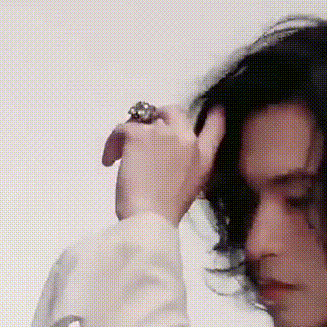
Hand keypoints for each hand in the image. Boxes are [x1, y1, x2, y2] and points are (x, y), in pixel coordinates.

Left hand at [102, 105, 224, 225]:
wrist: (151, 217)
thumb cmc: (170, 209)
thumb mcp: (193, 186)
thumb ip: (190, 164)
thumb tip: (175, 153)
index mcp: (204, 156)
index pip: (216, 127)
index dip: (215, 115)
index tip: (216, 109)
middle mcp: (187, 138)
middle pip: (172, 112)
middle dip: (157, 119)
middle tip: (143, 138)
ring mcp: (163, 133)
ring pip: (142, 119)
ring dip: (131, 134)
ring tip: (122, 155)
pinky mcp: (138, 134)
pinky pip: (121, 128)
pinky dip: (112, 145)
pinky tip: (110, 162)